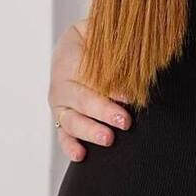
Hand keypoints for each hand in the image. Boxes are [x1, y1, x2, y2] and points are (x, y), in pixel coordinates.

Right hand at [48, 20, 132, 161]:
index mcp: (69, 61)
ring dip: (91, 131)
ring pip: (72, 120)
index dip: (109, 87)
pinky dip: (70, 146)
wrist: (77, 48)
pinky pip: (64, 136)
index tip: (129, 97)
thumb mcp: (100, 40)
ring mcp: (61, 105)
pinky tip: (81, 155)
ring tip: (108, 139)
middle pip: (82, 100)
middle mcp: (62, 85)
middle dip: (104, 111)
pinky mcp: (63, 121)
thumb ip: (113, 54)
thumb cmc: (97, 46)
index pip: (90, 75)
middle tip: (124, 121)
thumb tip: (134, 75)